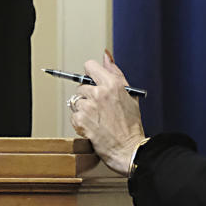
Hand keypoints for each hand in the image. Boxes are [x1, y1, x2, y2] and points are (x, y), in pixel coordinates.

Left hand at [68, 51, 145, 175]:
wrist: (129, 150)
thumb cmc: (131, 125)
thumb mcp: (129, 94)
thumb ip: (115, 72)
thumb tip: (105, 55)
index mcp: (112, 83)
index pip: (89, 66)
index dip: (90, 74)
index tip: (93, 82)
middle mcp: (99, 92)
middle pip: (81, 85)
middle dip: (88, 96)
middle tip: (99, 108)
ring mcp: (89, 106)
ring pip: (76, 101)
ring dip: (83, 109)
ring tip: (97, 119)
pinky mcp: (81, 120)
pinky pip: (74, 115)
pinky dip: (80, 122)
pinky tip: (92, 127)